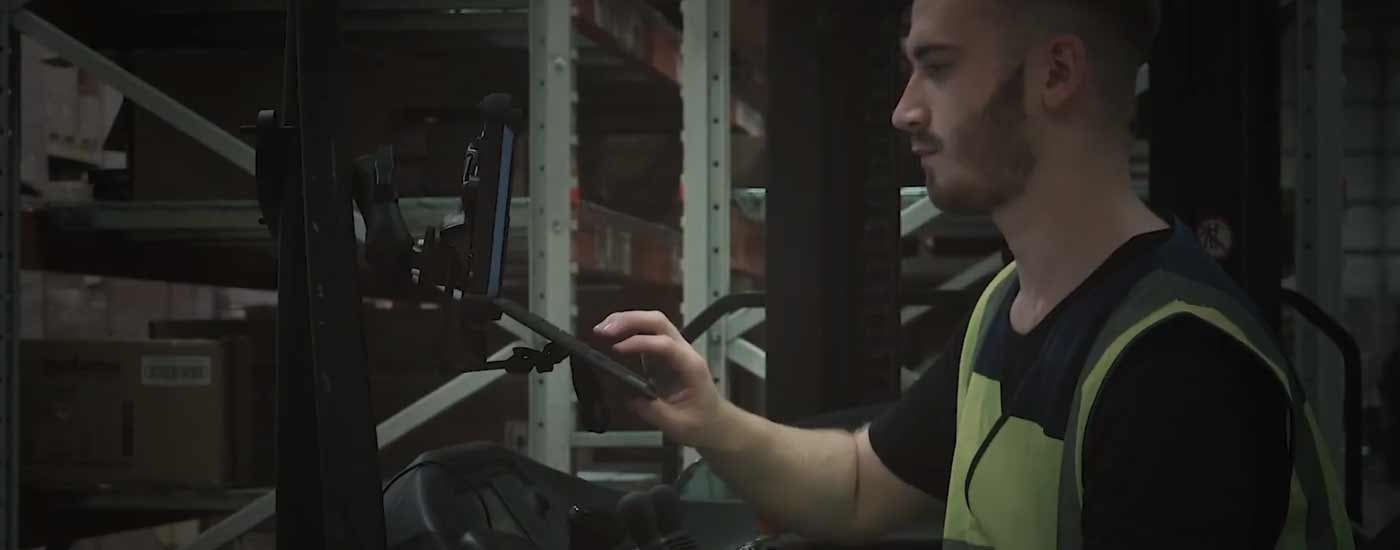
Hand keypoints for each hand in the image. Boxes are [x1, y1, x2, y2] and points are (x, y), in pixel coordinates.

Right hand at [593, 311, 724, 448]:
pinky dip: (627, 331)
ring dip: (626, 321)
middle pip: (658, 322)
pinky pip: (645, 335)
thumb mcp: (677, 425)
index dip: (640, 343)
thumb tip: (628, 397)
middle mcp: (683, 352)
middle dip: (630, 320)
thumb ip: (652, 410)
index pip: (665, 345)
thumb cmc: (701, 423)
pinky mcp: (663, 356)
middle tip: (603, 330)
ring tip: (602, 330)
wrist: (715, 423)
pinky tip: (611, 336)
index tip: (616, 349)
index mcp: (691, 367)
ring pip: (651, 324)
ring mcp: (673, 351)